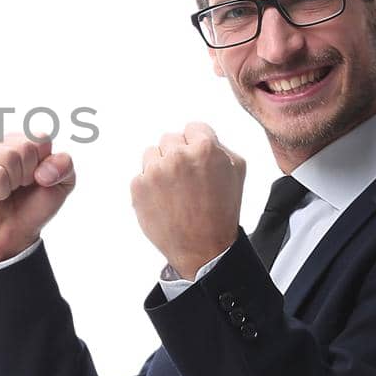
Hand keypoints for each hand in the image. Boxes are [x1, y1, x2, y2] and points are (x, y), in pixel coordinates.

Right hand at [0, 134, 75, 265]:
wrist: (15, 235)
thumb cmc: (34, 206)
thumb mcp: (62, 185)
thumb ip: (65, 165)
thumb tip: (42, 169)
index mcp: (19, 139)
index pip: (40, 138)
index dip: (44, 164)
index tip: (36, 179)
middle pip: (25, 147)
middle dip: (29, 174)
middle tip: (19, 188)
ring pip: (9, 157)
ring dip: (14, 183)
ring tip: (6, 191)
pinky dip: (0, 191)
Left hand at [130, 122, 245, 279]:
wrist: (203, 248)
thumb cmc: (221, 214)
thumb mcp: (236, 172)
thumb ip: (220, 147)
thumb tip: (204, 138)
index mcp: (204, 149)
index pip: (193, 128)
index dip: (197, 143)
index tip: (196, 156)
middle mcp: (177, 156)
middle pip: (170, 139)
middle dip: (178, 154)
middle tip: (187, 177)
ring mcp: (155, 171)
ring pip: (152, 154)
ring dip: (161, 166)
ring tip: (175, 189)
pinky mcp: (139, 186)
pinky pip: (141, 175)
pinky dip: (150, 186)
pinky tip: (164, 199)